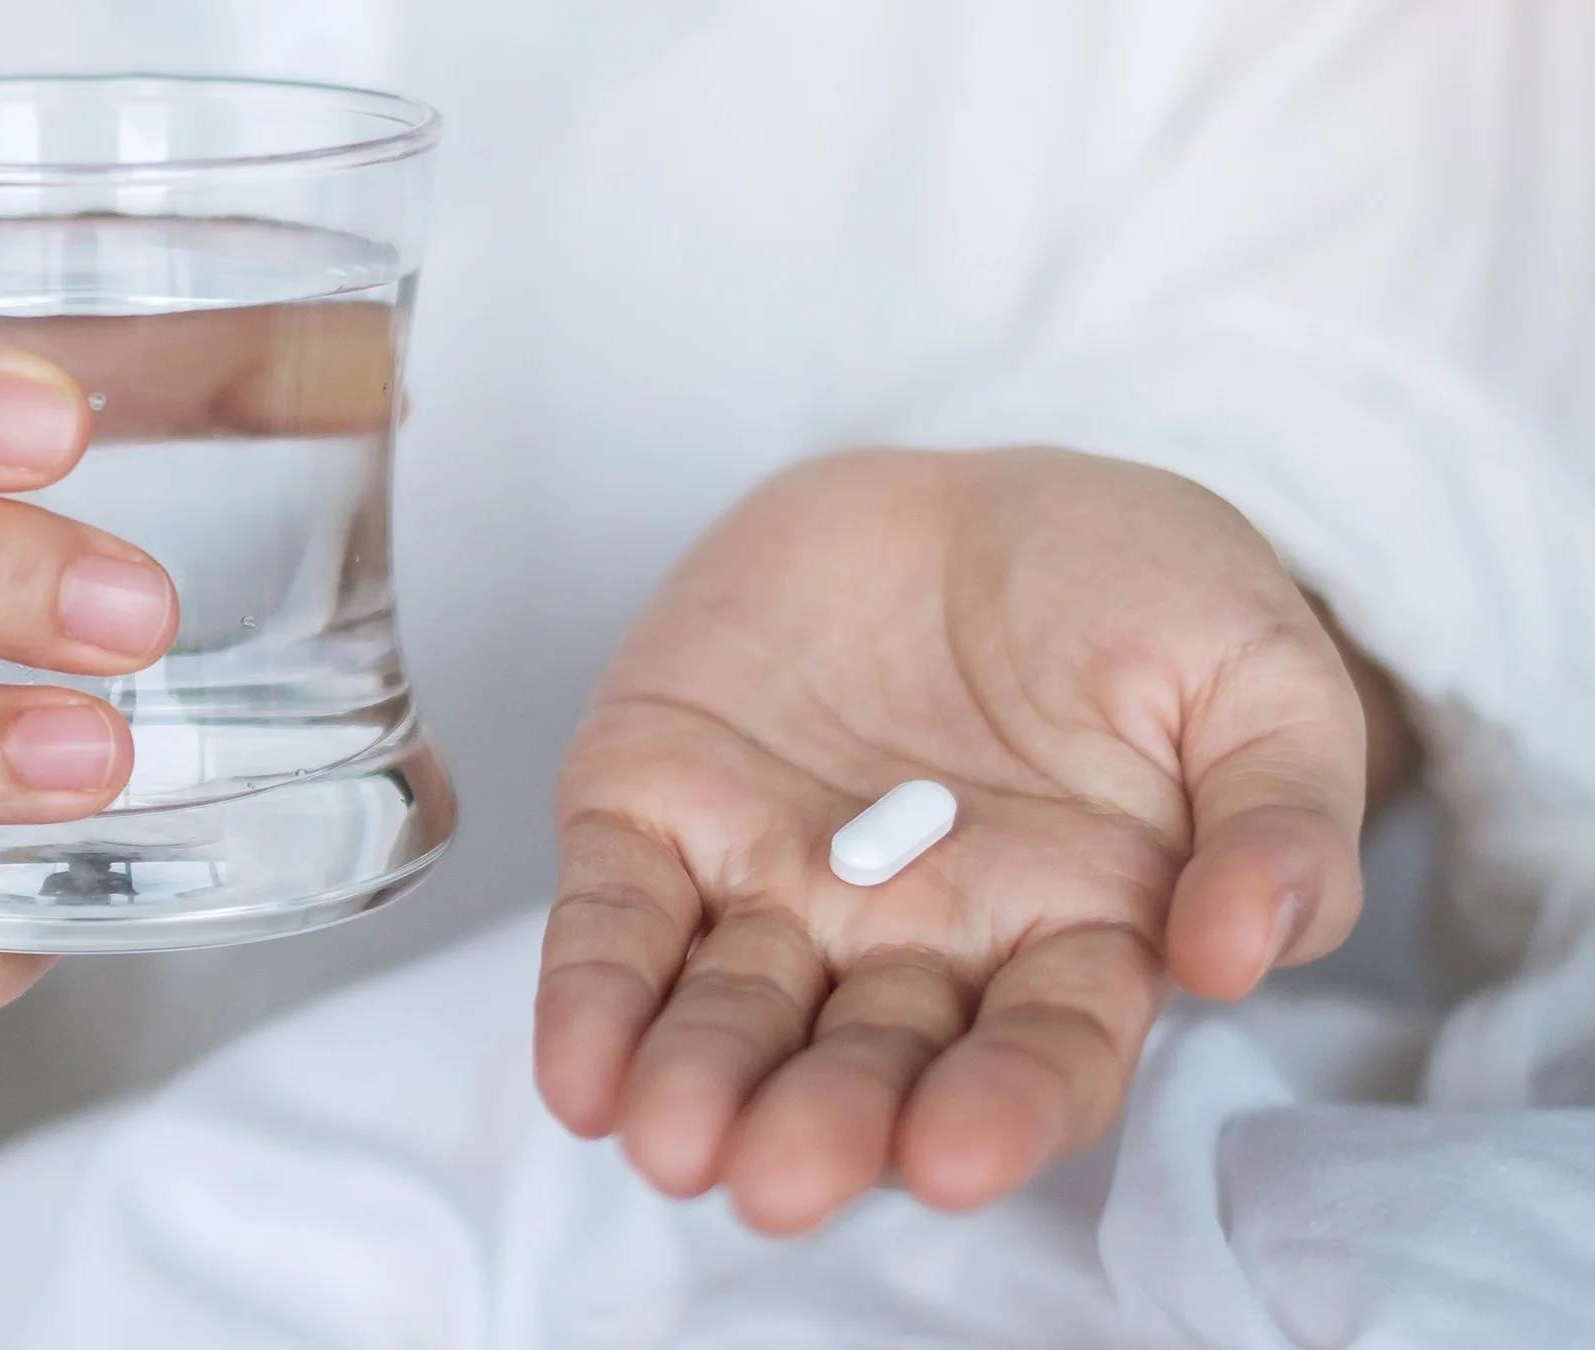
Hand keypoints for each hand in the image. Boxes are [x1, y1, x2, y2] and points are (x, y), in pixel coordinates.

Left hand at [534, 448, 1383, 1229]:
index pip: (1039, 1055)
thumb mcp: (1258, 675)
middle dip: (823, 1122)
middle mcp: (914, 943)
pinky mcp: (660, 813)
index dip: (1000, 1110)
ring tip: (671, 1140)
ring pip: (731, 1010)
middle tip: (780, 1175)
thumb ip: (1280, 813)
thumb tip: (1246, 949)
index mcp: (1071, 936)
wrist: (970, 495)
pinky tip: (577, 1073)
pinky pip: (621, 917)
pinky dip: (591, 994)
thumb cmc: (1135, 592)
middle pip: (868, 1060)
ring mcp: (779, 884)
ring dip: (696, 1082)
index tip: (954, 1155)